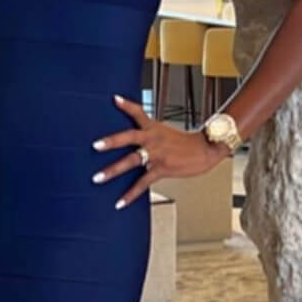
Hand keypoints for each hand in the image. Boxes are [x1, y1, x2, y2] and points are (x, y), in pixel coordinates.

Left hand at [91, 94, 228, 209]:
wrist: (206, 150)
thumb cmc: (187, 144)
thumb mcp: (166, 133)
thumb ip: (150, 135)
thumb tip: (138, 142)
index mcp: (154, 128)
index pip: (138, 113)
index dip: (127, 105)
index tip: (114, 99)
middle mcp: (153, 139)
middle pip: (129, 137)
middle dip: (111, 142)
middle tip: (95, 146)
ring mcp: (157, 154)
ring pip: (131, 161)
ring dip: (113, 170)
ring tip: (98, 178)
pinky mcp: (161, 169)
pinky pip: (142, 183)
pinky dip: (130, 194)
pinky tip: (119, 202)